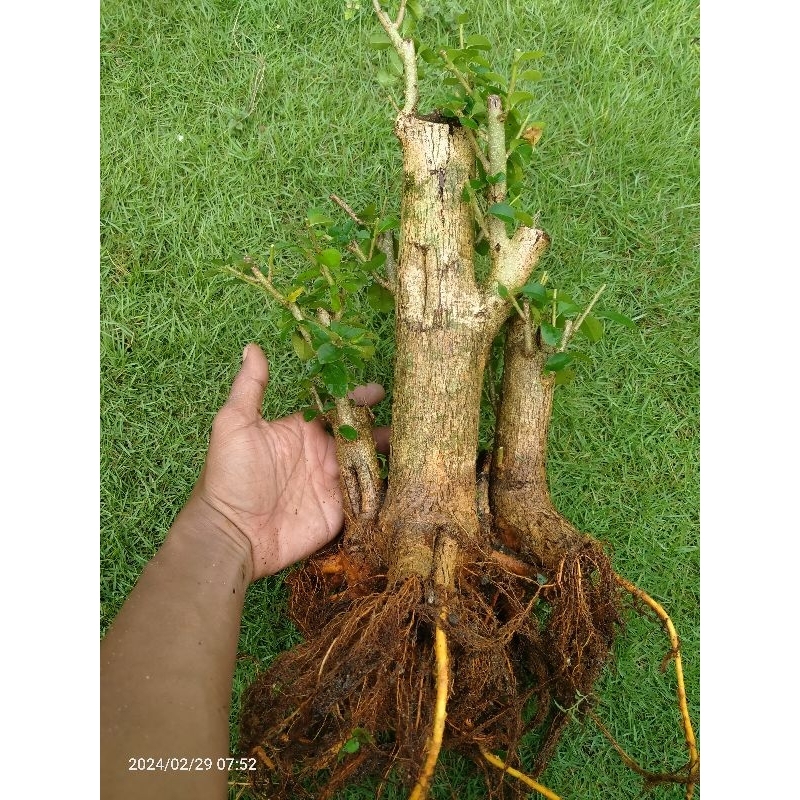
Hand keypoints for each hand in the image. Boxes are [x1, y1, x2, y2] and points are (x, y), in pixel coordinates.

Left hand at [190, 343, 388, 580]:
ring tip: (417, 449)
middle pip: (361, 437)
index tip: (379, 390)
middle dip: (384, 428)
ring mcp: (332, 485)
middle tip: (411, 421)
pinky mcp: (340, 513)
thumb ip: (250, 387)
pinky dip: (387, 490)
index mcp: (301, 432)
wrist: (231, 534)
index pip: (336, 409)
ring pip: (370, 466)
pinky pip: (369, 499)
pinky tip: (410, 481)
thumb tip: (252, 347)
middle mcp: (321, 455)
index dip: (358, 399)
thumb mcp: (235, 424)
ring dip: (391, 458)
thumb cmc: (228, 477)